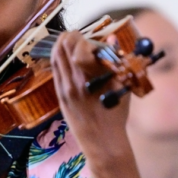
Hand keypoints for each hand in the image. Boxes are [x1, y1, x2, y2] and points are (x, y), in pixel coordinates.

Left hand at [50, 31, 132, 162]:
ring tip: (71, 42)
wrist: (102, 142)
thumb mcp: (122, 85)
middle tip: (78, 36)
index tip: (90, 37)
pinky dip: (59, 60)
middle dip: (70, 37)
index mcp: (91, 76)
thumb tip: (111, 37)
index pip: (79, 45)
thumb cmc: (116, 114)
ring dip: (62, 46)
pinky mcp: (60, 96)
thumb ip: (116, 59)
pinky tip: (66, 58)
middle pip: (62, 47)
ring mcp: (64, 88)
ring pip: (55, 57)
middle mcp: (74, 80)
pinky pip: (55, 71)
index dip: (84, 37)